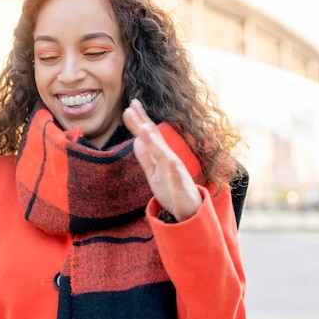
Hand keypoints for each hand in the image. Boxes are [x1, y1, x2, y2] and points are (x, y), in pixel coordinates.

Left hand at [122, 99, 201, 221]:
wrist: (189, 213)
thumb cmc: (171, 191)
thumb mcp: (153, 174)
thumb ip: (146, 158)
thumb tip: (137, 140)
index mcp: (161, 157)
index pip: (149, 137)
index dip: (139, 122)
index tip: (129, 108)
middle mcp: (169, 160)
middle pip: (155, 139)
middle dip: (144, 123)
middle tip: (132, 106)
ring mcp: (176, 172)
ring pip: (164, 154)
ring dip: (155, 141)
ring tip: (145, 127)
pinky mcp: (181, 187)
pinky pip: (177, 178)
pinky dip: (174, 170)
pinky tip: (171, 162)